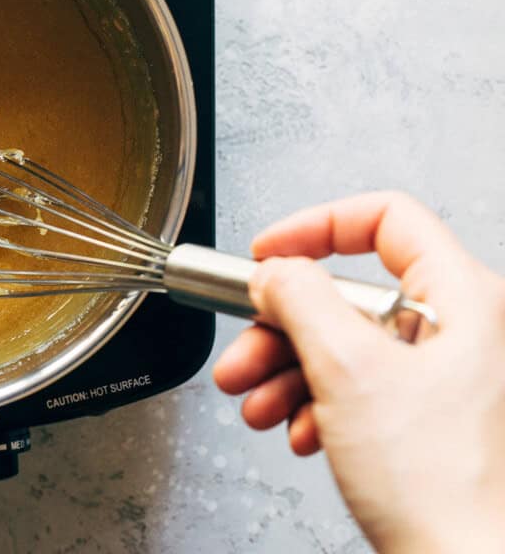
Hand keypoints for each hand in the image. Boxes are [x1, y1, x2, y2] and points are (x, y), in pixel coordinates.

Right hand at [212, 192, 504, 552]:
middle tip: (244, 350)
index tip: (267, 255)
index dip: (315, 227)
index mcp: (462, 298)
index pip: (385, 219)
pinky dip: (318, 405)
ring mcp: (445, 377)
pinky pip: (359, 389)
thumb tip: (275, 272)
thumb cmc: (441, 484)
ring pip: (346, 345)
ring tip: (256, 404)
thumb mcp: (348, 369)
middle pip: (350, 293)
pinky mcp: (428, 419)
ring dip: (288, 372)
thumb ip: (301, 299)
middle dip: (282, 325)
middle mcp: (461, 330)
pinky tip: (304, 434)